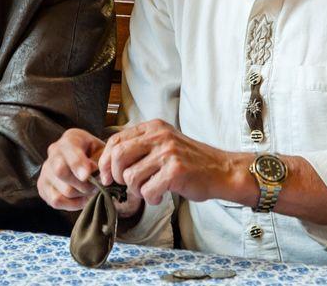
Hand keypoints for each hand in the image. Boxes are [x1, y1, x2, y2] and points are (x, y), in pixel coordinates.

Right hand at [39, 128, 144, 218]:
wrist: (82, 159)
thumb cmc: (95, 154)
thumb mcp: (101, 150)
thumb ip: (100, 160)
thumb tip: (97, 175)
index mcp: (70, 139)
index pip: (69, 150)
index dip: (77, 164)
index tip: (86, 176)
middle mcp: (54, 152)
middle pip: (60, 171)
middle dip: (82, 184)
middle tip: (96, 187)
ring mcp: (46, 170)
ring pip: (62, 190)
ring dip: (81, 195)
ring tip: (91, 192)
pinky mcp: (43, 186)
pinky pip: (56, 201)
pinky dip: (73, 204)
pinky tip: (81, 198)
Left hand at [98, 119, 249, 206]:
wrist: (222, 170)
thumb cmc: (191, 161)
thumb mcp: (165, 143)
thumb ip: (141, 147)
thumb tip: (109, 163)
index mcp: (153, 127)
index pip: (116, 140)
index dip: (105, 160)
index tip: (106, 176)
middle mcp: (159, 136)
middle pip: (118, 156)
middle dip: (116, 176)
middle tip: (127, 186)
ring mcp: (168, 152)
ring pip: (131, 176)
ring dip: (137, 191)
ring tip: (150, 190)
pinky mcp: (175, 171)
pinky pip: (148, 191)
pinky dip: (151, 199)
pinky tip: (161, 196)